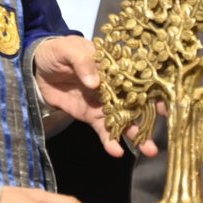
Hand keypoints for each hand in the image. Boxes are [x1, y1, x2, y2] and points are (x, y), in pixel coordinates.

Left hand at [33, 36, 156, 156]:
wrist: (36, 67)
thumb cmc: (58, 51)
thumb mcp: (70, 49)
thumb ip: (83, 63)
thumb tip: (95, 83)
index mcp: (115, 67)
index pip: (139, 78)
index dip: (154, 90)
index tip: (166, 104)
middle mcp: (115, 87)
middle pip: (137, 104)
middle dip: (150, 119)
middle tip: (164, 131)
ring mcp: (104, 103)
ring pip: (124, 121)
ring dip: (135, 135)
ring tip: (147, 150)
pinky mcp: (91, 116)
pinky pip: (103, 130)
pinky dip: (110, 141)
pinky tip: (117, 152)